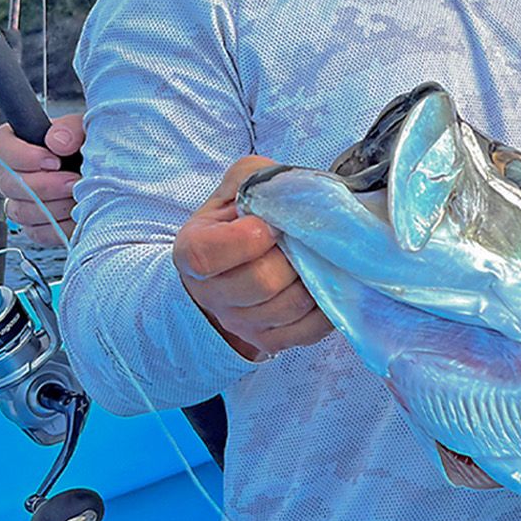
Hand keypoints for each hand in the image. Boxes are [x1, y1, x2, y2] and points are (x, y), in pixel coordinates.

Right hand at [0, 113, 86, 244]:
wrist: (114, 175)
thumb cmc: (96, 148)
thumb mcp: (89, 129)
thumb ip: (71, 128)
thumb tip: (56, 141)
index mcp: (21, 142)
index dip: (21, 156)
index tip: (53, 161)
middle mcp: (14, 173)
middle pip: (8, 184)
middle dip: (44, 185)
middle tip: (73, 182)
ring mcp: (22, 202)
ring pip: (20, 211)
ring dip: (54, 206)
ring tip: (80, 196)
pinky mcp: (37, 227)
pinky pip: (38, 233)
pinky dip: (61, 226)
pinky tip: (79, 213)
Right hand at [172, 156, 332, 360]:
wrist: (240, 259)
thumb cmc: (241, 218)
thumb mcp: (241, 184)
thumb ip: (257, 180)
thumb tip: (290, 195)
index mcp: (193, 249)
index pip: (208, 255)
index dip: (247, 239)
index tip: (270, 225)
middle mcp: (210, 293)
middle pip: (261, 282)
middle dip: (293, 255)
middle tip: (304, 238)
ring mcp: (240, 322)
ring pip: (289, 307)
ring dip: (314, 278)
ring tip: (318, 256)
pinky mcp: (268, 340)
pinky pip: (308, 330)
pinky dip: (327, 306)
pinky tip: (328, 282)